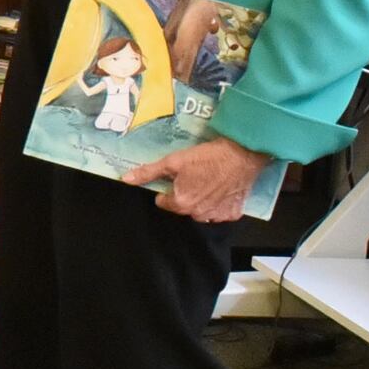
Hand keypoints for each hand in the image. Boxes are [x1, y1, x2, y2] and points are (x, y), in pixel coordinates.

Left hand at [122, 136, 272, 223]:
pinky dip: (219, 202)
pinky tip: (222, 187)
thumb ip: (148, 172)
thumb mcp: (173, 161)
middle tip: (194, 175)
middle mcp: (198, 214)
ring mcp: (217, 215)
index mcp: (181, 203)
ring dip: (201, 199)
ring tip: (208, 180)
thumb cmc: (207, 156)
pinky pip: (220, 211)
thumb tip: (126, 179)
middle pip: (182, 206)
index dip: (167, 188)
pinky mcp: (233, 212)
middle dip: (184, 193)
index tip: (176, 177)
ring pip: (201, 210)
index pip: (163, 201)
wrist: (242, 153)